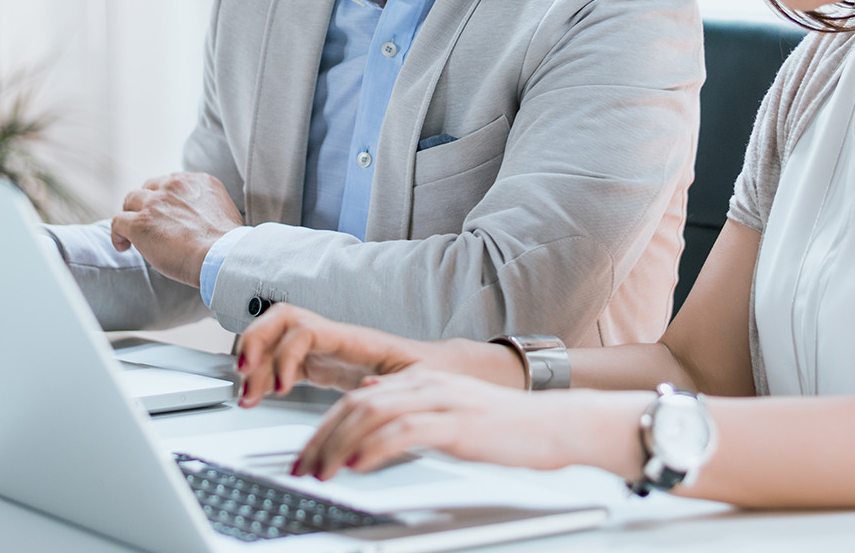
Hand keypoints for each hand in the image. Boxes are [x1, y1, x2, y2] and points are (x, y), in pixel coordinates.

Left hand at [108, 171, 243, 287]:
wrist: (222, 256)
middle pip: (149, 187)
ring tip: (132, 234)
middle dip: (146, 203)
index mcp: (198, 181)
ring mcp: (155, 203)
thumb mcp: (224, 213)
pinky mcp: (140, 223)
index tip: (166, 214)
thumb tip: (200, 225)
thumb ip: (208, 209)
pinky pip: (118, 222)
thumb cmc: (227, 245)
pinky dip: (118, 234)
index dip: (165, 198)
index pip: (172, 182)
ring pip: (131, 200)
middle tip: (148, 221)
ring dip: (131, 215)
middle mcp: (175, 185)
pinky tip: (123, 246)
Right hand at [234, 304, 434, 405]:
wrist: (436, 370)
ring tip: (246, 395)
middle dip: (254, 341)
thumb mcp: (417, 381)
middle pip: (280, 319)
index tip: (281, 388)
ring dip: (254, 361)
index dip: (286, 354)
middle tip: (243, 374)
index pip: (306, 329)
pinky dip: (263, 376)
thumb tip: (369, 389)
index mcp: (354, 339)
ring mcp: (323, 349)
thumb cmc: (429, 372)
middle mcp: (333, 337)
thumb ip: (393, 385)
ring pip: (275, 338)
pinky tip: (257, 396)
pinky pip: (281, 362)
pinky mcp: (319, 364)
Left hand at [291, 368, 650, 481]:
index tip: (307, 455)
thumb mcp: (448, 410)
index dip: (324, 427)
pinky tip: (359, 466)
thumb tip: (370, 398)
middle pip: (355, 405)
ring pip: (372, 416)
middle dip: (322, 438)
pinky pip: (404, 432)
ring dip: (340, 446)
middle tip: (302, 468)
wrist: (552, 425)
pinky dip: (374, 449)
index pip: (356, 399)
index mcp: (419, 381)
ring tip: (323, 472)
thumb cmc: (505, 426)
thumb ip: (409, 404)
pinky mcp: (455, 423)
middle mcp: (424, 385)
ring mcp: (440, 401)